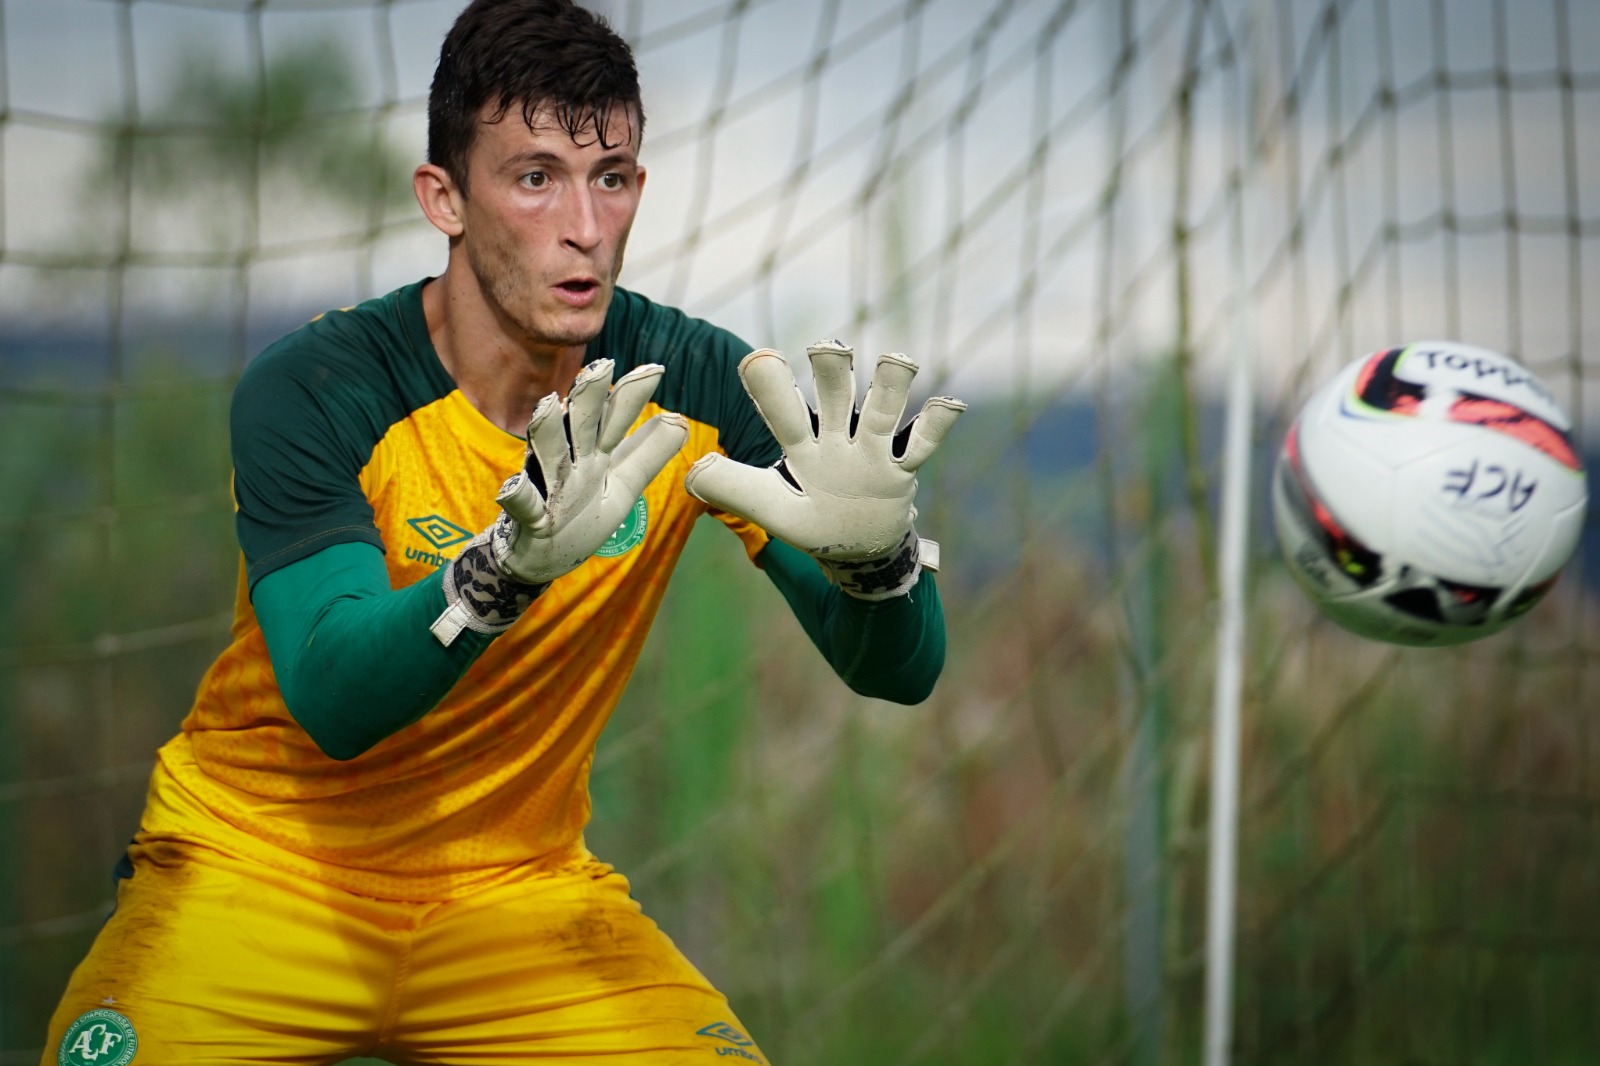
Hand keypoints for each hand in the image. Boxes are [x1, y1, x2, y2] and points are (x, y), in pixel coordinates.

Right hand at [431, 359, 686, 643]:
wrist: (540, 556)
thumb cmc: (582, 514)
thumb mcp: (622, 485)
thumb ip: (647, 454)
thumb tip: (681, 421)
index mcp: (594, 454)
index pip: (614, 419)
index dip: (631, 396)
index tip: (656, 369)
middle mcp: (571, 463)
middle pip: (580, 425)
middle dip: (589, 396)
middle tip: (601, 367)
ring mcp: (548, 487)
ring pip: (546, 455)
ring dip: (548, 431)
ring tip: (550, 405)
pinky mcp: (529, 518)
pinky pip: (522, 505)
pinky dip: (517, 496)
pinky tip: (513, 486)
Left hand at [684, 340, 963, 598]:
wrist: (859, 549)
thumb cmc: (811, 522)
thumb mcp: (772, 510)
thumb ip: (735, 490)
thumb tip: (691, 473)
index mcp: (801, 443)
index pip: (782, 410)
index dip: (770, 385)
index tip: (757, 358)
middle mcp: (837, 436)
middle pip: (835, 395)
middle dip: (832, 370)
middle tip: (826, 349)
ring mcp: (872, 450)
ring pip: (882, 409)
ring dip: (890, 384)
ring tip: (897, 362)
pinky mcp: (901, 469)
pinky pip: (922, 443)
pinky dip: (937, 423)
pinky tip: (949, 405)